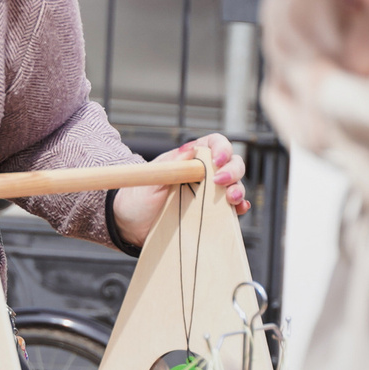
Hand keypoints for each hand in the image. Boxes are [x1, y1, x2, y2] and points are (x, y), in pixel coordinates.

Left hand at [110, 134, 250, 246]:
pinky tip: (239, 209)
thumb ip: (171, 164)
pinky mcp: (211, 214)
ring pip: (235, 185)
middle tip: (221, 181)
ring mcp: (209, 194)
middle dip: (233, 170)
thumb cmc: (138, 197)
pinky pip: (231, 209)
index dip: (221, 148)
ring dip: (238, 189)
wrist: (129, 225)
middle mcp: (204, 174)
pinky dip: (239, 207)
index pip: (214, 144)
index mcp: (190, 159)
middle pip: (231, 163)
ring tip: (232, 198)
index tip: (217, 160)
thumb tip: (190, 150)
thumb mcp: (150, 177)